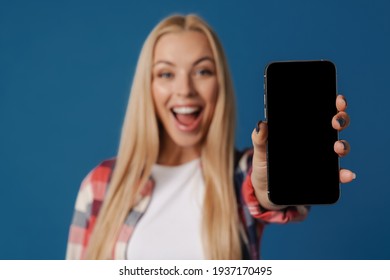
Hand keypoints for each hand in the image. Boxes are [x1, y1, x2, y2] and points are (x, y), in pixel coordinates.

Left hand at [250, 94, 355, 209]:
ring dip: (343, 145)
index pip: (321, 111)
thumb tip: (261, 125)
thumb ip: (260, 139)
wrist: (265, 189)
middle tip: (335, 121)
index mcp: (302, 130)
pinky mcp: (324, 177)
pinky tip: (347, 175)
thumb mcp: (260, 151)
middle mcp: (316, 141)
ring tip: (337, 148)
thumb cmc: (264, 165)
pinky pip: (338, 174)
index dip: (333, 104)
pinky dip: (345, 174)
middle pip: (335, 125)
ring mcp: (322, 159)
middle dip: (340, 119)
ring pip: (339, 148)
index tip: (337, 100)